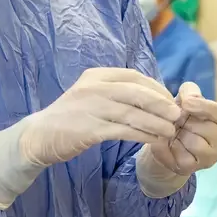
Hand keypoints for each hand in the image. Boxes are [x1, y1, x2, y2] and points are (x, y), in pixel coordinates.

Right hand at [20, 67, 181, 165]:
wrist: (39, 136)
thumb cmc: (70, 117)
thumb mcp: (90, 95)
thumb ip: (114, 92)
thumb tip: (149, 95)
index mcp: (96, 76)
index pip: (134, 76)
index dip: (156, 87)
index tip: (169, 100)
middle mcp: (94, 87)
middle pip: (136, 92)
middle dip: (160, 103)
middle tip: (177, 114)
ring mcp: (91, 107)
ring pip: (132, 112)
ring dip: (155, 122)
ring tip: (170, 131)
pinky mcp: (89, 129)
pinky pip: (123, 131)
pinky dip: (142, 135)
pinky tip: (154, 140)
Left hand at [136, 82, 216, 197]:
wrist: (167, 140)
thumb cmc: (184, 115)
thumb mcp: (187, 98)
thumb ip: (191, 91)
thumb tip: (190, 99)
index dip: (205, 107)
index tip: (186, 102)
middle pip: (208, 130)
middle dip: (188, 120)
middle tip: (177, 118)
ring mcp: (210, 160)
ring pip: (195, 143)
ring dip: (180, 133)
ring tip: (175, 129)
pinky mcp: (191, 169)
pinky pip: (180, 154)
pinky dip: (170, 144)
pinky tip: (169, 141)